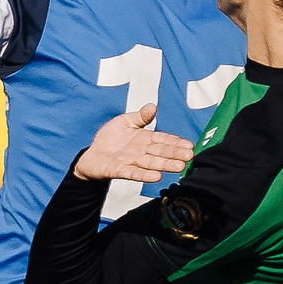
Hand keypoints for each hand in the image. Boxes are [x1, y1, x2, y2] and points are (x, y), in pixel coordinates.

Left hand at [73, 103, 194, 183]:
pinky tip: (156, 177)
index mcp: (144, 139)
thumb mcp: (125, 121)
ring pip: (151, 163)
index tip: (189, 144)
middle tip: (190, 156)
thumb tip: (153, 106)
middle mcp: (141, 152)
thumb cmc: (110, 138)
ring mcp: (131, 161)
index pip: (163, 139)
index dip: (176, 142)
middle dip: (175, 154)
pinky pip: (133, 172)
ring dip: (165, 165)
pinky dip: (144, 175)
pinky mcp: (119, 170)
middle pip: (160, 152)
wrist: (92, 154)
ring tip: (179, 166)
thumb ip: (140, 116)